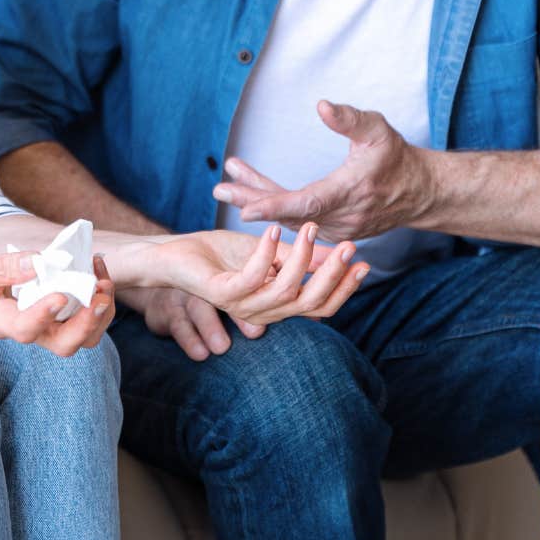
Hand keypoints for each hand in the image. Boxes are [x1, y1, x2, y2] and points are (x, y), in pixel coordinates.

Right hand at [0, 251, 114, 357]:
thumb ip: (3, 267)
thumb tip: (39, 262)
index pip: (24, 329)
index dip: (44, 316)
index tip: (60, 295)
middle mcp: (25, 331)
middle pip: (62, 344)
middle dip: (86, 323)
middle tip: (99, 295)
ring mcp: (43, 326)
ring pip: (81, 337)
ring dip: (98, 313)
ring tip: (103, 281)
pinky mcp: (55, 316)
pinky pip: (83, 317)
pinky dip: (96, 297)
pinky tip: (96, 270)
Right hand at [121, 286, 263, 360]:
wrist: (150, 289)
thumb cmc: (193, 297)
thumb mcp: (213, 295)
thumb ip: (245, 309)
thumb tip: (278, 325)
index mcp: (221, 284)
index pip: (244, 290)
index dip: (260, 300)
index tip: (276, 319)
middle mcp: (205, 289)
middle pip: (224, 299)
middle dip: (240, 317)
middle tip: (256, 333)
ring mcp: (183, 299)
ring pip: (198, 310)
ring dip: (212, 329)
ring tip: (221, 347)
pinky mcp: (163, 313)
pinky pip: (177, 325)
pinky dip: (189, 341)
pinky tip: (200, 354)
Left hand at [147, 225, 368, 326]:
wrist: (175, 255)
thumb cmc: (220, 254)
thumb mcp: (268, 252)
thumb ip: (299, 257)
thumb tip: (338, 255)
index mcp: (276, 305)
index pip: (320, 306)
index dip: (344, 287)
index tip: (363, 262)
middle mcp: (263, 311)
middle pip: (310, 302)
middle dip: (333, 274)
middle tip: (350, 245)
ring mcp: (242, 305)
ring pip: (286, 291)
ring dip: (302, 257)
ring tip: (311, 228)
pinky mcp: (223, 293)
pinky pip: (254, 277)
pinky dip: (267, 252)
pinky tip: (276, 230)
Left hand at [214, 99, 431, 236]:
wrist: (419, 192)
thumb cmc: (395, 156)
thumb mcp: (377, 129)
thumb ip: (349, 118)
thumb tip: (321, 105)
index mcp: (349, 193)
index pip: (305, 204)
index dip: (273, 206)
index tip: (244, 208)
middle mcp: (341, 218)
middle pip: (288, 214)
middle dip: (252, 200)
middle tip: (219, 189)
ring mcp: (336, 229)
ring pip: (290, 218)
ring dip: (259, 200)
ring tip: (228, 184)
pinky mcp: (332, 231)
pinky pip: (297, 221)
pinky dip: (275, 207)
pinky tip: (253, 191)